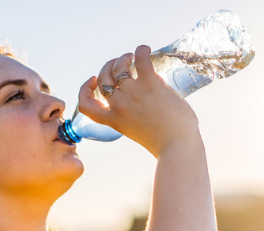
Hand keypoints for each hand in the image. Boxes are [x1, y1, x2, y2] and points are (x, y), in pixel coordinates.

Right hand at [78, 45, 200, 156]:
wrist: (178, 147)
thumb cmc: (166, 143)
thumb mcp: (139, 132)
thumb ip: (135, 117)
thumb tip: (149, 100)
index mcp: (114, 120)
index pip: (86, 105)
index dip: (85, 90)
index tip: (94, 81)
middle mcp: (119, 106)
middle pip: (103, 79)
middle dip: (108, 67)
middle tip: (120, 63)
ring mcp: (133, 94)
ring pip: (118, 67)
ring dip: (123, 58)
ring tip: (132, 57)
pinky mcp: (150, 84)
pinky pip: (141, 59)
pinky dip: (141, 51)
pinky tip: (145, 50)